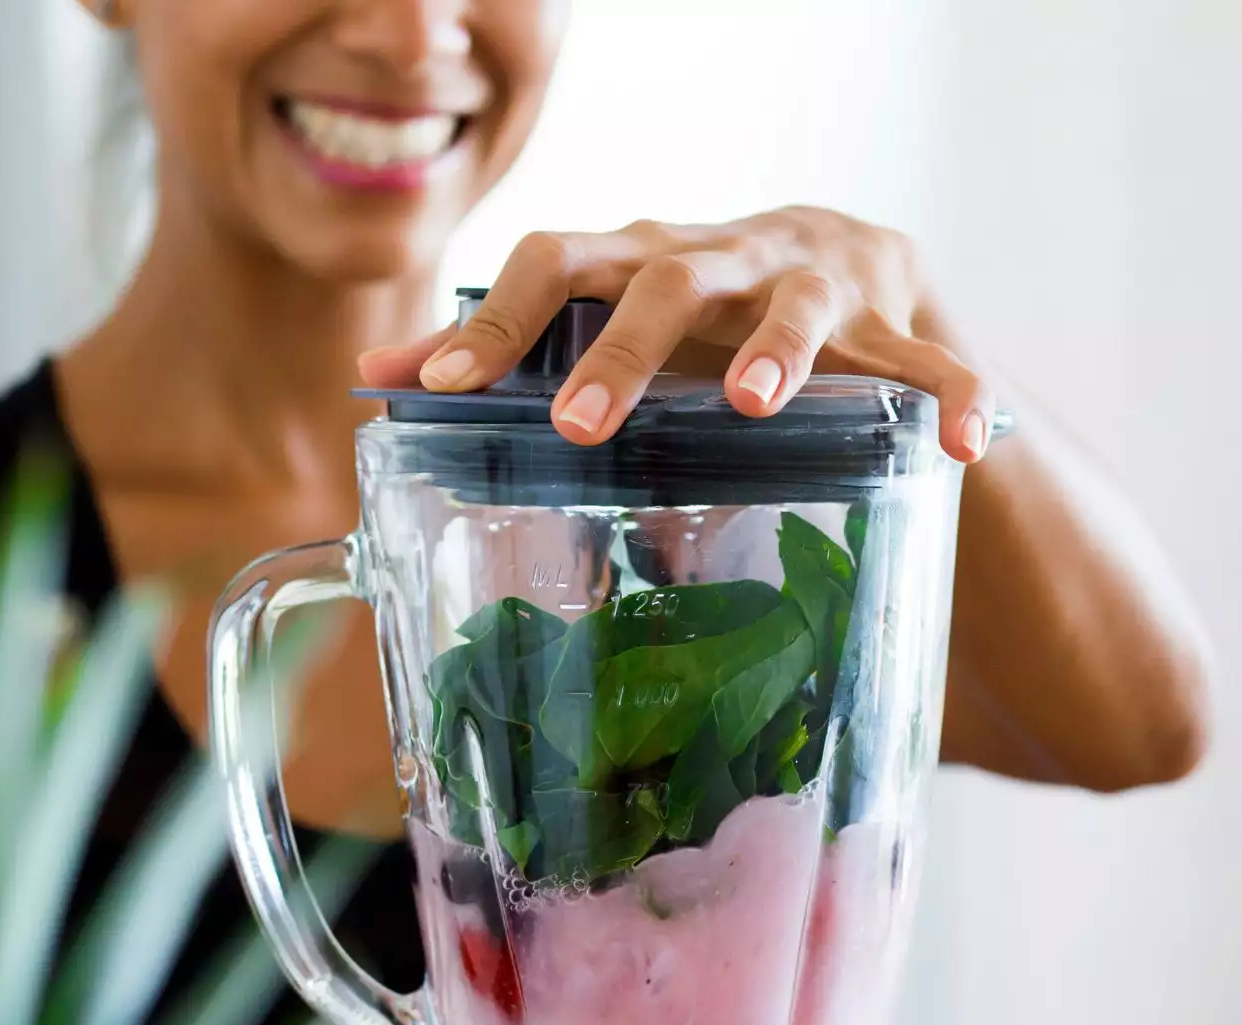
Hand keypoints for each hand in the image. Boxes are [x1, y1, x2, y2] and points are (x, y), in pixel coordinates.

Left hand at [357, 207, 993, 461]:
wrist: (843, 260)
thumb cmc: (696, 311)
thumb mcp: (605, 316)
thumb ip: (506, 349)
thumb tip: (375, 377)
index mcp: (638, 258)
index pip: (553, 264)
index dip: (497, 322)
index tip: (443, 390)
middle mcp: (719, 258)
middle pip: (664, 281)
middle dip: (622, 350)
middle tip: (583, 425)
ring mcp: (813, 282)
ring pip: (798, 305)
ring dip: (779, 350)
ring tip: (755, 405)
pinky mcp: (895, 319)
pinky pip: (931, 360)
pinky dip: (953, 395)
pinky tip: (968, 447)